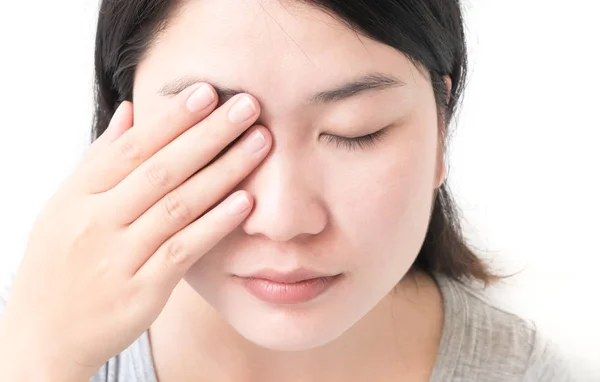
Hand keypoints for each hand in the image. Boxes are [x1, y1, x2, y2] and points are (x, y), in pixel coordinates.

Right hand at [0, 83, 270, 380]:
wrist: (43, 333)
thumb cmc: (60, 263)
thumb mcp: (66, 206)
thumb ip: (101, 159)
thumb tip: (130, 113)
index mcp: (78, 196)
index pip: (131, 147)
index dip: (171, 118)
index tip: (208, 92)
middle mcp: (96, 222)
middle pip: (161, 169)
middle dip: (208, 134)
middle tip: (248, 106)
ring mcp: (118, 258)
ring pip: (177, 206)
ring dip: (222, 172)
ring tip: (258, 144)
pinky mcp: (141, 291)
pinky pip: (183, 250)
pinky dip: (215, 224)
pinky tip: (246, 202)